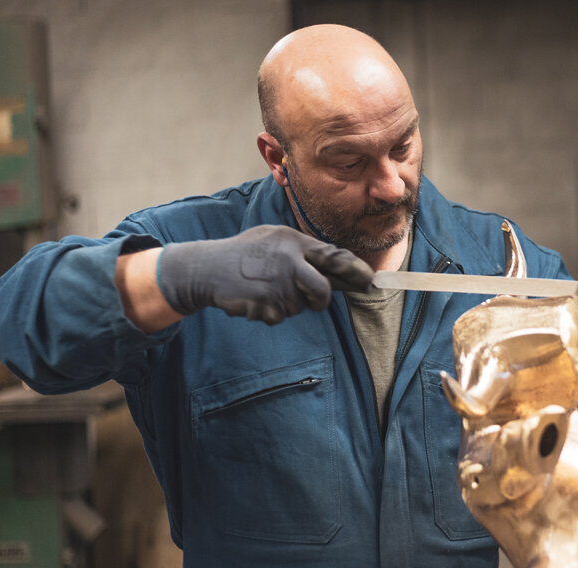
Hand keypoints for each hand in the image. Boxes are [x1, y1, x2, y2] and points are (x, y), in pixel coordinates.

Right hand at [157, 225, 373, 324]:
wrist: (208, 268)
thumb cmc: (246, 253)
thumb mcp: (275, 239)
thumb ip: (304, 251)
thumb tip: (340, 270)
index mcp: (294, 242)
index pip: (334, 257)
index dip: (356, 271)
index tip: (370, 281)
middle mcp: (289, 261)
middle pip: (322, 292)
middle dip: (320, 301)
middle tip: (314, 301)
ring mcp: (276, 283)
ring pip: (298, 307)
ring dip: (286, 304)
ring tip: (265, 288)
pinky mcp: (264, 303)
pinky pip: (278, 317)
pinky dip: (269, 312)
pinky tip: (254, 298)